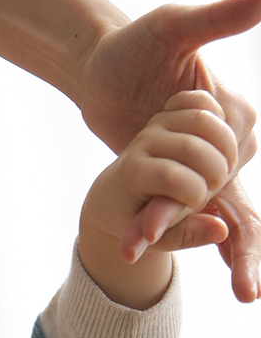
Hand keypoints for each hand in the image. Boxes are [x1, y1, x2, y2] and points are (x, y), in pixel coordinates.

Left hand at [78, 0, 260, 300]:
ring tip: (246, 295)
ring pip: (226, 218)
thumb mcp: (174, 27)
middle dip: (240, 243)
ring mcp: (203, 170)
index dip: (208, 176)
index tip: (185, 200)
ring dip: (236, 256)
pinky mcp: (177, 185)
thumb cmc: (136, 45)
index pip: (230, 153)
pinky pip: (190, 220)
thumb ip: (220, 18)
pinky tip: (213, 278)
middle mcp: (227, 146)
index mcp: (233, 115)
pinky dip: (196, 245)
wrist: (100, 71)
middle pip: (235, 197)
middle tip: (247, 288)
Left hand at [79, 91, 236, 309]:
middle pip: (192, 147)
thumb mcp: (157, 237)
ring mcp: (155, 124)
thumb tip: (220, 230)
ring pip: (201, 119)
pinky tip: (218, 142)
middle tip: (216, 185)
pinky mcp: (168, 112)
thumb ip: (188, 235)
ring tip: (223, 166)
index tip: (195, 204)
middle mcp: (142, 144)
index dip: (196, 194)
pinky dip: (218, 117)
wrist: (113, 195)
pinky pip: (200, 100)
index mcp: (132, 175)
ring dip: (225, 143)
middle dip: (216, 170)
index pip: (172, 177)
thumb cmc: (135, 220)